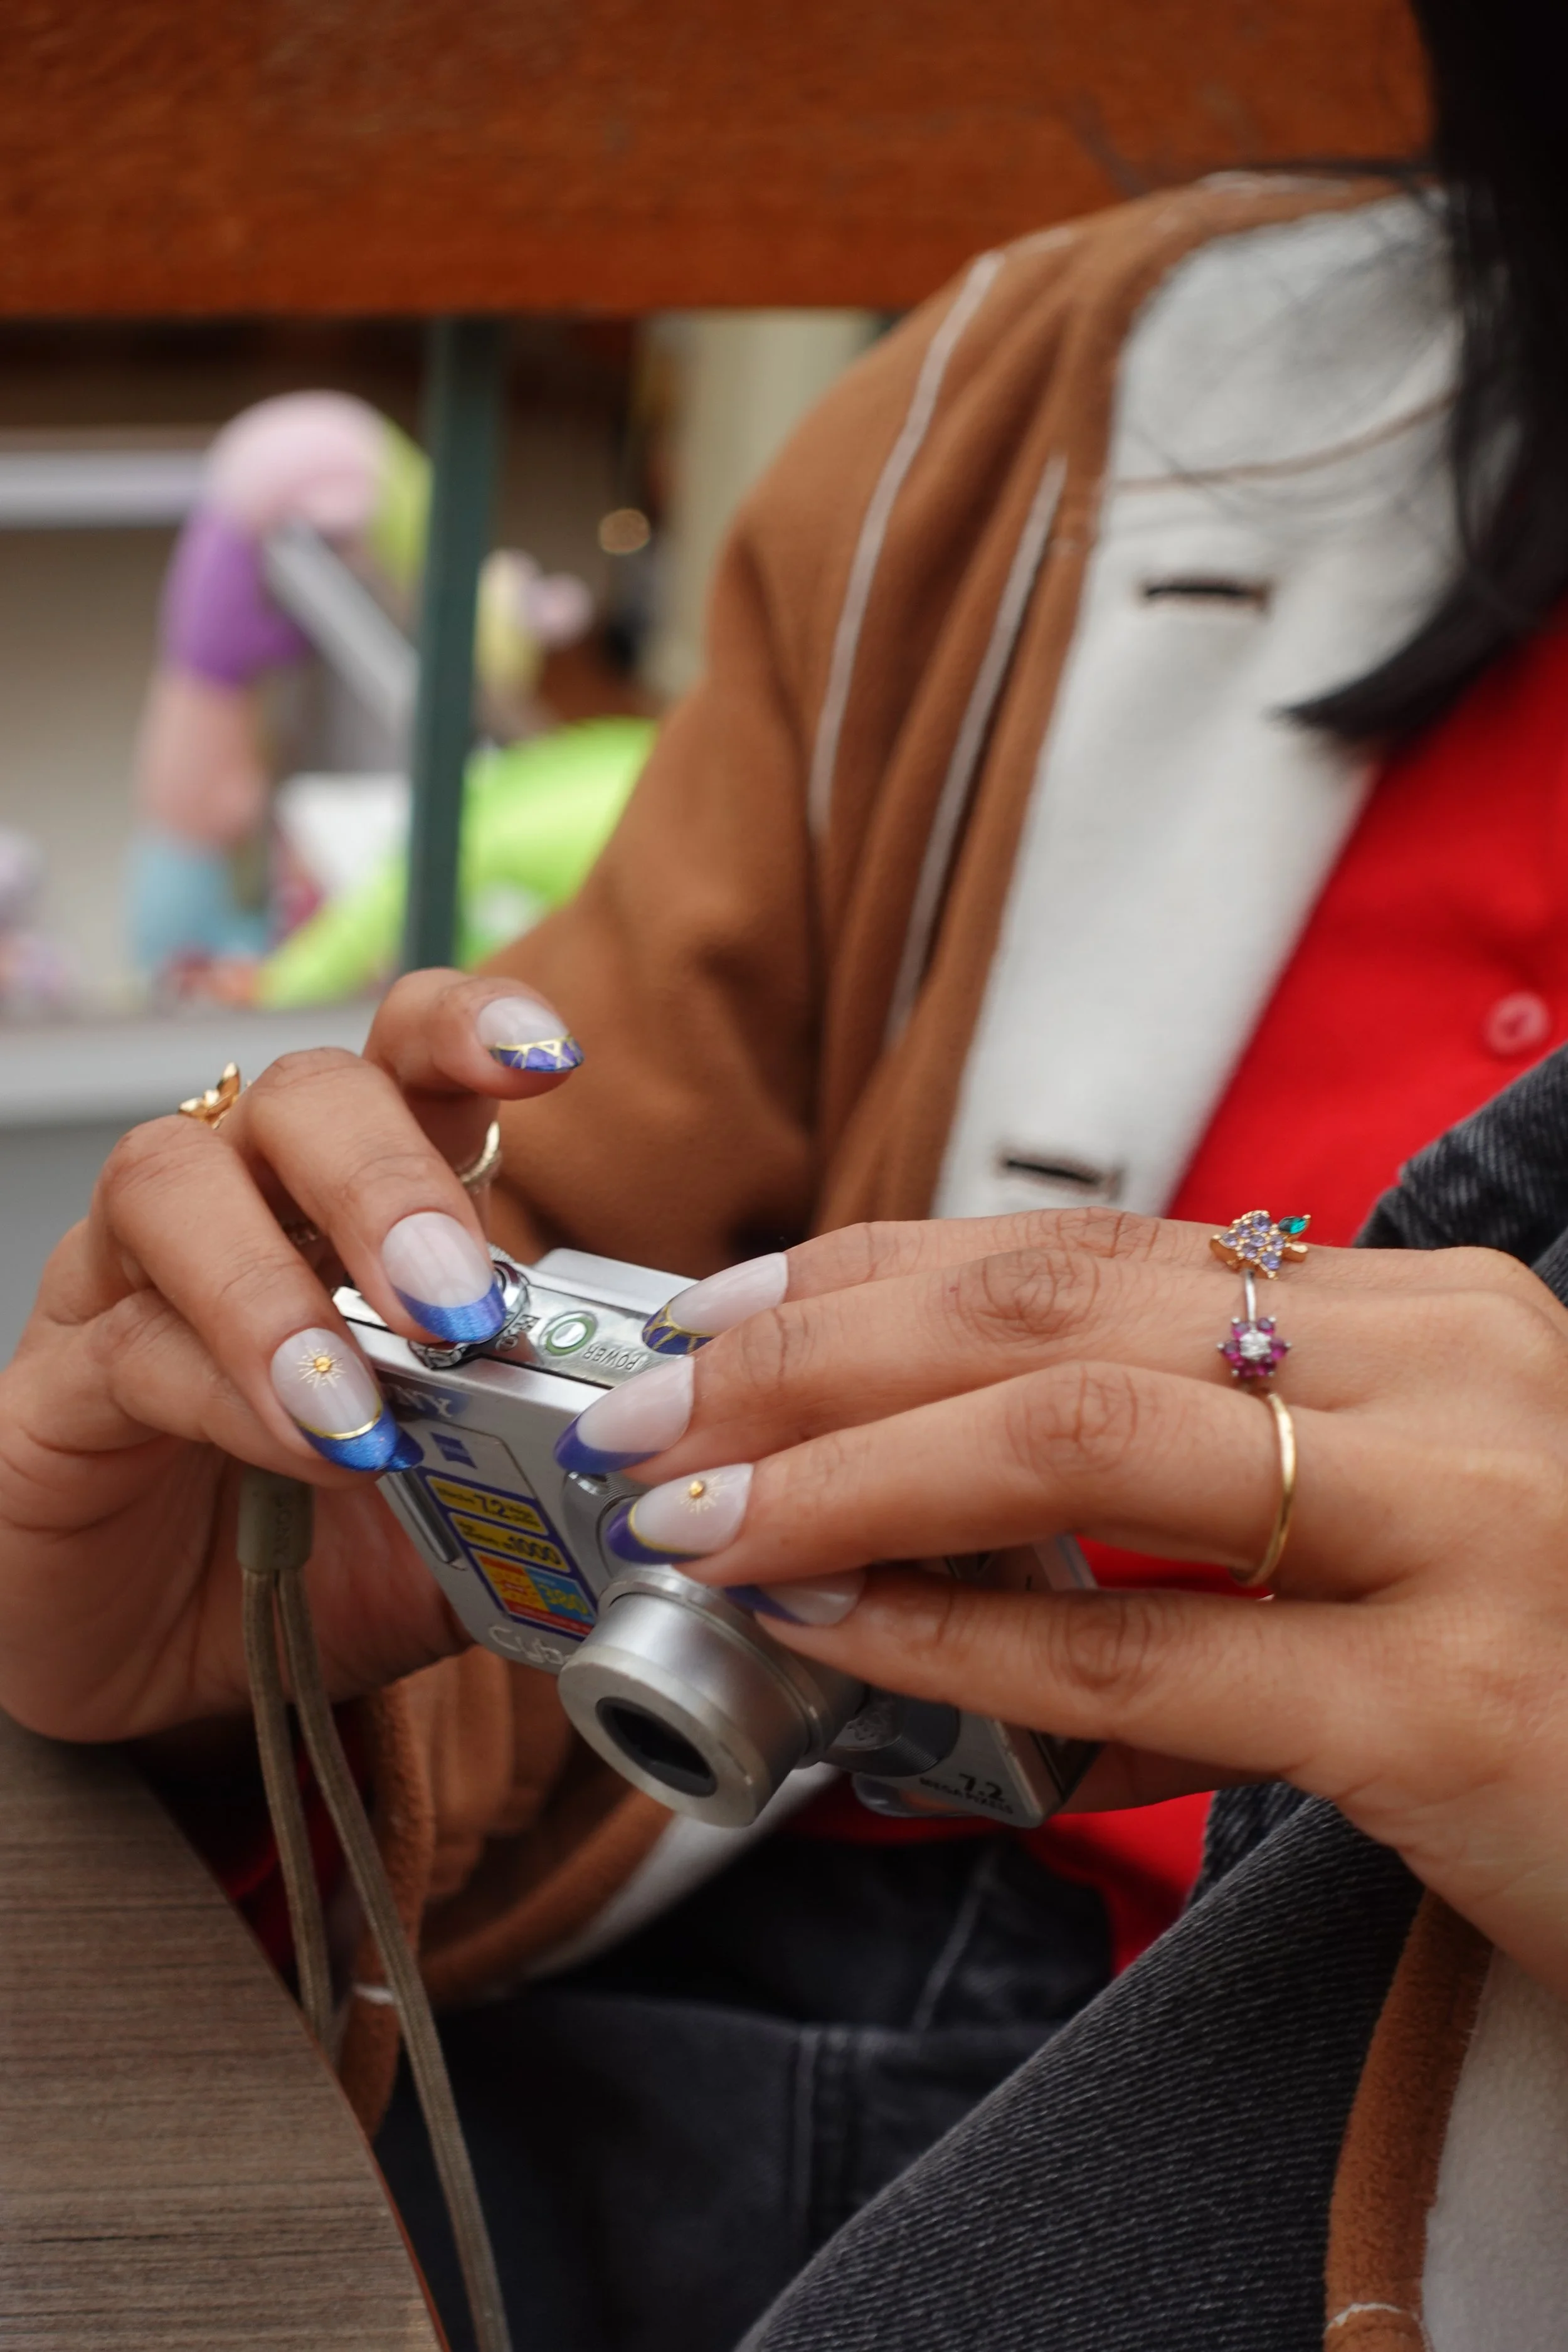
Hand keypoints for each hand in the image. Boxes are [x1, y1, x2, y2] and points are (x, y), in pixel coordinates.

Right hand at [0, 973, 579, 1742]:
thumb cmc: (321, 1554)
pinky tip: (306, 1454)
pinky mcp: (60, 1378)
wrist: (168, 1670)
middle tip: (455, 1302)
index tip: (548, 1057)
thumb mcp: (465, 1516)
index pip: (408, 1058)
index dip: (471, 1031)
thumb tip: (661, 1474)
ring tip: (365, 1400)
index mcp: (362, 1201)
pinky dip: (230, 1391)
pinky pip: (133, 1342)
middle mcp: (246, 1202)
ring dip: (282, 1286)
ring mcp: (134, 1278)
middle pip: (302, 1095)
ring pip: (177, 1180)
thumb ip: (546, 1479)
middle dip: (387, 1181)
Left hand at [558, 1210, 1567, 1997]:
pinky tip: (835, 1639)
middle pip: (1058, 1313)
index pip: (1095, 1250)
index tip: (722, 1312)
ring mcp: (1467, 1524)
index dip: (878, 1271)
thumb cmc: (1550, 1662)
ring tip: (701, 1519)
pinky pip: (1144, 1655)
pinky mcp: (1457, 1701)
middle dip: (817, 1354)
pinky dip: (959, 1641)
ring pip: (1081, 1445)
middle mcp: (1451, 1373)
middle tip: (654, 1416)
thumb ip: (1213, 1479)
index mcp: (1423, 1312)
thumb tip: (946, 1494)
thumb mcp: (1397, 1511)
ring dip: (849, 1474)